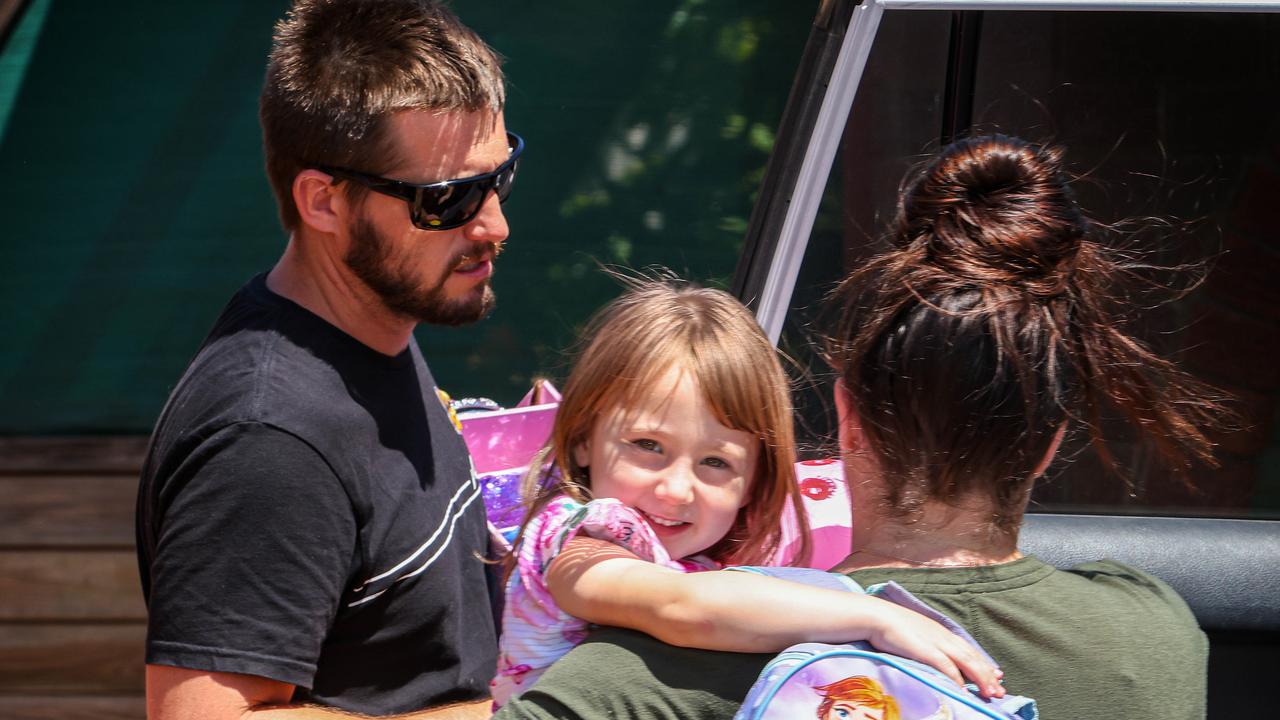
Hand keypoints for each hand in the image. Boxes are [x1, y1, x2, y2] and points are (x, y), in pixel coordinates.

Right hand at [860, 599, 1004, 698]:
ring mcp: (936, 643)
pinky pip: (947, 667)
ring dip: (980, 678)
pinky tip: (964, 690)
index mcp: (941, 632)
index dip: (983, 663)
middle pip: (972, 657)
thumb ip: (926, 641)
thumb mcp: (915, 631)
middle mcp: (944, 637)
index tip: (996, 675)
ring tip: (991, 693)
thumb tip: (929, 651)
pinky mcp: (926, 650)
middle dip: (988, 675)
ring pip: (966, 662)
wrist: (876, 614)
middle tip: (1000, 691)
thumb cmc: (890, 623)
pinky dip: (958, 679)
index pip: (968, 649)